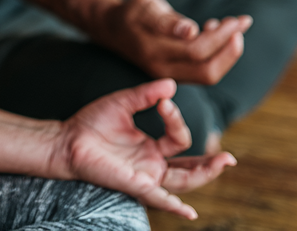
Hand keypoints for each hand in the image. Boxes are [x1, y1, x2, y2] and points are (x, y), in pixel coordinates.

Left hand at [51, 78, 235, 219]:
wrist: (67, 139)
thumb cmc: (92, 122)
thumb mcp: (123, 103)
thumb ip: (146, 95)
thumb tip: (171, 85)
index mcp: (151, 146)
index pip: (178, 136)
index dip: (176, 118)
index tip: (164, 101)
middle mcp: (152, 163)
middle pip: (190, 167)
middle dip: (211, 164)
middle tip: (230, 157)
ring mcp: (145, 176)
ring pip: (183, 182)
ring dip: (204, 175)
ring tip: (223, 163)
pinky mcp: (134, 185)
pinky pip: (158, 198)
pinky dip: (173, 206)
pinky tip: (188, 212)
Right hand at [98, 0, 250, 83]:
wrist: (113, 27)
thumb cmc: (131, 12)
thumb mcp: (145, 7)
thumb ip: (166, 20)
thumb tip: (191, 30)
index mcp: (155, 51)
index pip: (197, 52)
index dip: (221, 37)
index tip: (235, 20)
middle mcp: (163, 70)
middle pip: (208, 72)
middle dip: (230, 51)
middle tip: (242, 24)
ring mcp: (169, 75)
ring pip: (207, 74)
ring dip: (226, 52)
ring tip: (233, 25)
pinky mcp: (175, 73)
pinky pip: (201, 70)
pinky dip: (216, 54)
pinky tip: (216, 32)